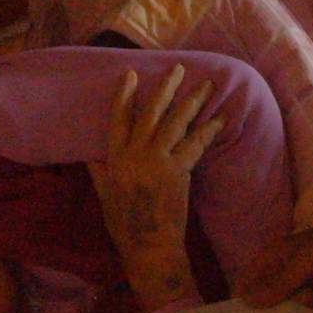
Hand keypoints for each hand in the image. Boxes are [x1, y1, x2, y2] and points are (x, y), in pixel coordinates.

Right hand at [89, 66, 226, 305]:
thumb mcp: (104, 194)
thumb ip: (99, 170)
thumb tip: (91, 154)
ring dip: (192, 102)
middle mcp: (134, 155)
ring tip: (207, 86)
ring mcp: (156, 162)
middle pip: (151, 113)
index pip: (117, 119)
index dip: (124, 96)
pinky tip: (220, 118)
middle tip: (179, 68)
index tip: (131, 73)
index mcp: (114, 159)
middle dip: (166, 88)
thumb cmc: (125, 223)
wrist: (148, 245)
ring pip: (175, 123)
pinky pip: (195, 144)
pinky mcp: (178, 171)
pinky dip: (209, 129)